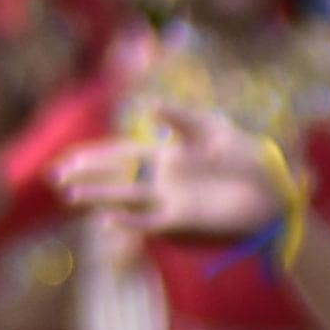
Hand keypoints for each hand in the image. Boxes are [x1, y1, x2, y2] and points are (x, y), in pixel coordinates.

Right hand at [58, 112, 276, 239]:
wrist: (274, 191)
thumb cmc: (249, 158)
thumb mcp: (215, 130)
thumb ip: (181, 119)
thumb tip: (147, 107)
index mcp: (167, 154)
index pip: (121, 154)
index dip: (93, 156)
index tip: (68, 159)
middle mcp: (161, 178)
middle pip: (115, 176)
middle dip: (86, 176)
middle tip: (55, 176)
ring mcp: (169, 200)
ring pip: (124, 197)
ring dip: (98, 196)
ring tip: (71, 196)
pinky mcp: (182, 220)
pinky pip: (147, 222)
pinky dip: (127, 222)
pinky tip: (106, 221)